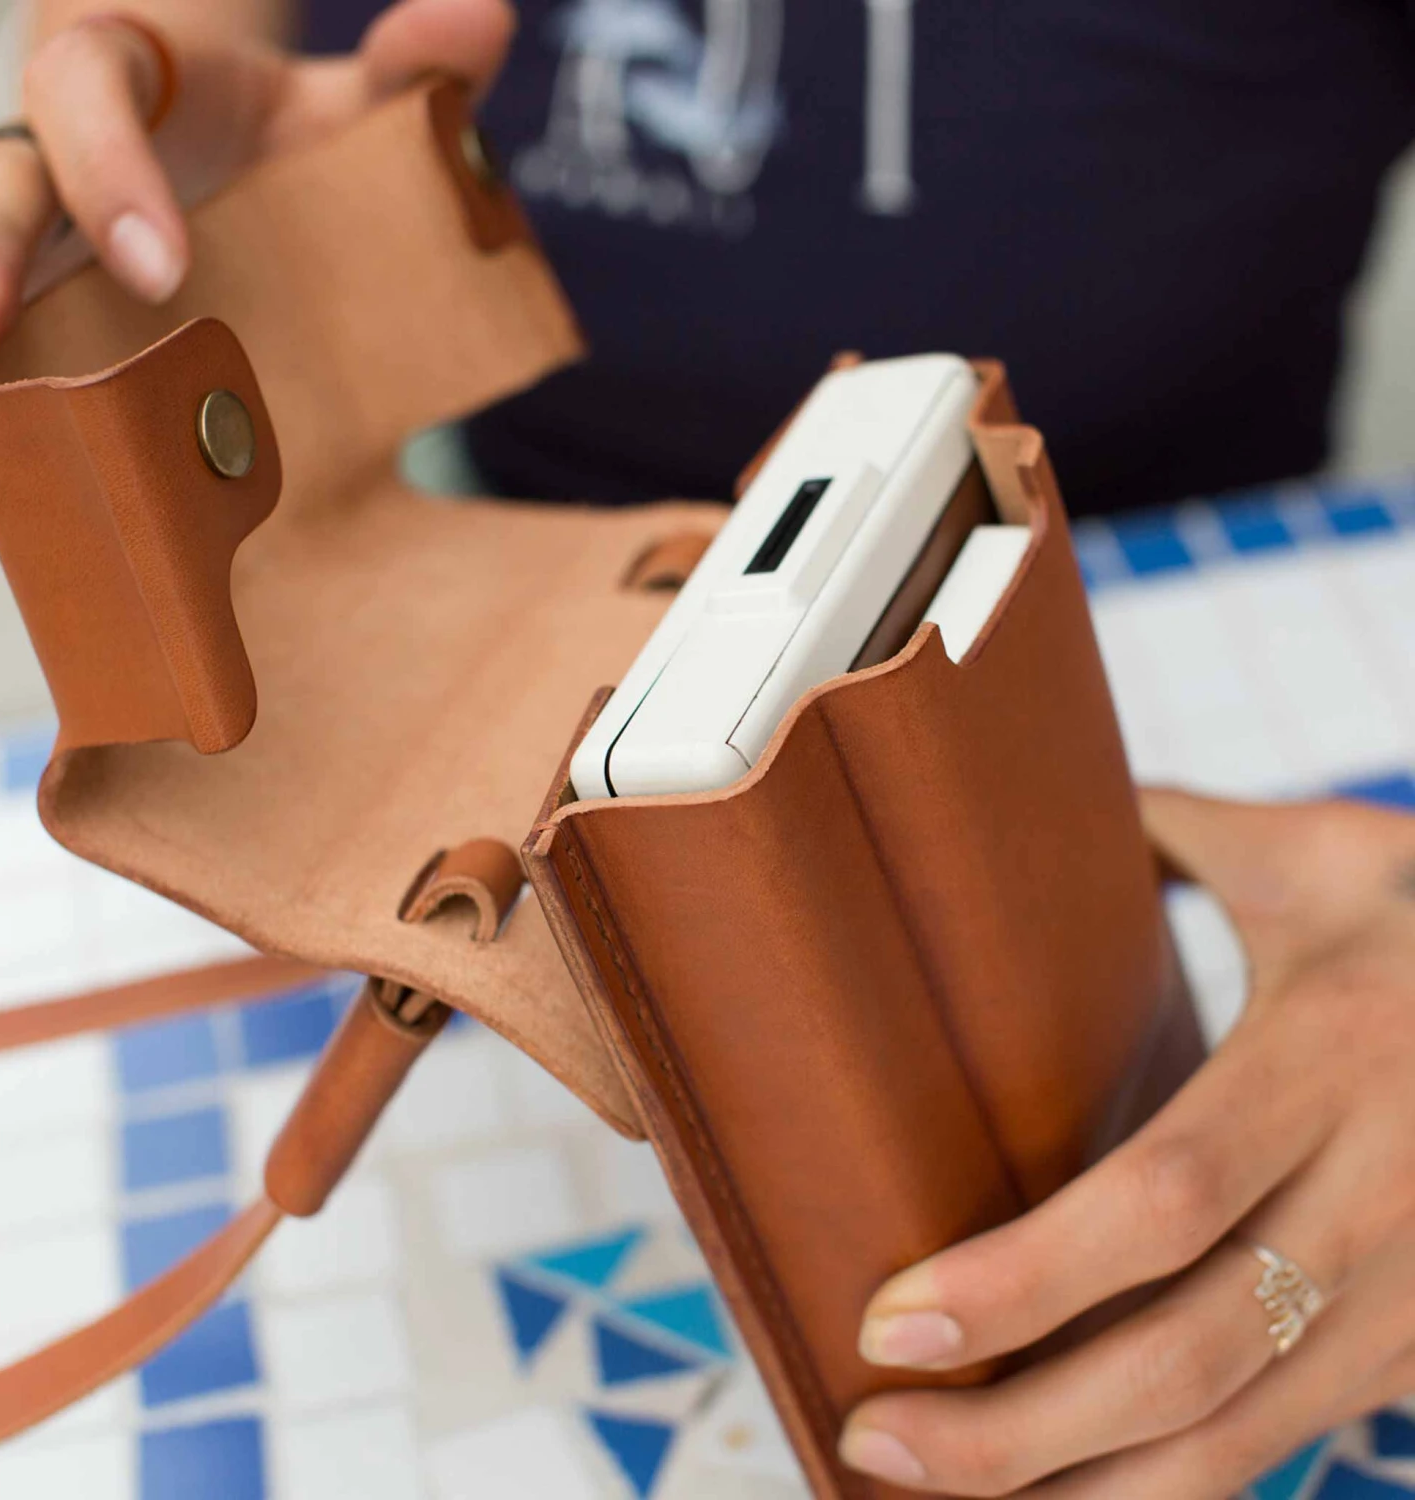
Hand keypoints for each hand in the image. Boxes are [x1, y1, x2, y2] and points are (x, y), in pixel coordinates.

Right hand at [0, 0, 513, 560]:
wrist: (231, 167)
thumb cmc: (280, 138)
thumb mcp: (344, 104)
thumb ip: (411, 68)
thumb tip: (481, 18)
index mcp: (115, 82)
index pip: (82, 92)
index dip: (107, 170)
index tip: (160, 265)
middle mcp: (43, 167)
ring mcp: (18, 260)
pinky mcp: (19, 338)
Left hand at [841, 788, 1414, 1497]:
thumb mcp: (1315, 854)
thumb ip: (1170, 831)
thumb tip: (1031, 794)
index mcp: (1335, 1056)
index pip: (1164, 1200)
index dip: (1024, 1279)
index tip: (890, 1320)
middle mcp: (1387, 1194)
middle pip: (1188, 1354)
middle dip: (1022, 1428)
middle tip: (875, 1442)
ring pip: (1247, 1435)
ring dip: (1086, 1493)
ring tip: (939, 1495)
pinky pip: (1292, 1436)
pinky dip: (1176, 1490)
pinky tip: (1076, 1493)